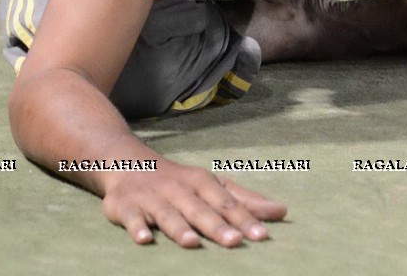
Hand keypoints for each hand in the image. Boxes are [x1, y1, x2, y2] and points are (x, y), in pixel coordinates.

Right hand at [101, 161, 286, 247]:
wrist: (128, 162)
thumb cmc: (180, 183)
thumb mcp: (213, 186)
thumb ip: (245, 201)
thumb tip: (281, 212)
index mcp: (202, 183)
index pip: (227, 202)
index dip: (244, 219)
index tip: (262, 235)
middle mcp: (179, 189)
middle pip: (200, 209)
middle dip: (217, 225)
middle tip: (235, 242)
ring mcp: (152, 198)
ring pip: (168, 214)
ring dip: (179, 228)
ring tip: (192, 243)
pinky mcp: (126, 206)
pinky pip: (131, 217)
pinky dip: (136, 227)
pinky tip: (143, 239)